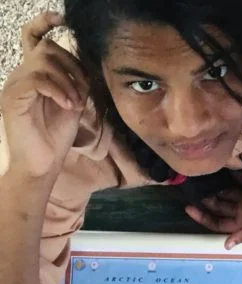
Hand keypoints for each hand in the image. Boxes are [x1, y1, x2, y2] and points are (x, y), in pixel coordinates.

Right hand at [1, 12, 88, 178]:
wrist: (41, 164)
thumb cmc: (55, 137)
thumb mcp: (71, 103)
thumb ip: (76, 82)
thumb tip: (86, 66)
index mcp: (35, 74)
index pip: (34, 39)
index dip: (44, 23)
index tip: (59, 18)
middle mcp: (21, 74)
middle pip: (48, 49)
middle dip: (72, 67)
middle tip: (81, 94)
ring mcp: (15, 84)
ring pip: (43, 61)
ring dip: (68, 81)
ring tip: (75, 103)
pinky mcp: (13, 97)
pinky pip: (37, 78)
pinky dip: (58, 89)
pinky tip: (68, 105)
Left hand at [185, 174, 241, 246]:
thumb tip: (226, 246)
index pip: (218, 222)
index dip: (203, 217)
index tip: (188, 206)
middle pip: (221, 207)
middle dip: (206, 200)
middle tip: (190, 187)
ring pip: (230, 193)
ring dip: (218, 188)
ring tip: (202, 177)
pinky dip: (235, 175)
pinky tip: (224, 167)